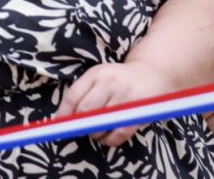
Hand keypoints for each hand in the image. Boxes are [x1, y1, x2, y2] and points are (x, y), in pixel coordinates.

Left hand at [57, 61, 173, 146]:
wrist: (153, 73)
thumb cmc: (119, 78)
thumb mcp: (99, 76)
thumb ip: (84, 92)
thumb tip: (65, 116)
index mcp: (95, 74)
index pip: (73, 96)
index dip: (63, 113)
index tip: (59, 124)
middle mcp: (109, 83)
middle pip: (86, 110)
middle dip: (79, 124)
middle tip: (79, 130)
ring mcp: (126, 96)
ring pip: (102, 122)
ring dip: (94, 133)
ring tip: (95, 133)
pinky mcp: (140, 110)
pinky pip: (120, 132)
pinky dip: (110, 140)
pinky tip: (107, 139)